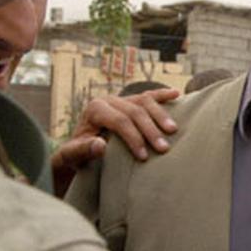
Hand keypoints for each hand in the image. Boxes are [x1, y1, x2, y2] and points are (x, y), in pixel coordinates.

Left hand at [51, 87, 179, 196]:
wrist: (79, 148)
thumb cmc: (77, 154)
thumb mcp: (74, 155)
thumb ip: (83, 150)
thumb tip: (100, 145)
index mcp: (94, 109)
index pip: (119, 120)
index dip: (133, 137)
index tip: (144, 156)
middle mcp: (108, 100)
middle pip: (135, 111)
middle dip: (150, 130)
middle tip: (163, 149)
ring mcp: (122, 99)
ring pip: (145, 101)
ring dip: (161, 116)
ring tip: (173, 131)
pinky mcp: (131, 101)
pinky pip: (149, 96)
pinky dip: (162, 95)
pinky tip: (176, 94)